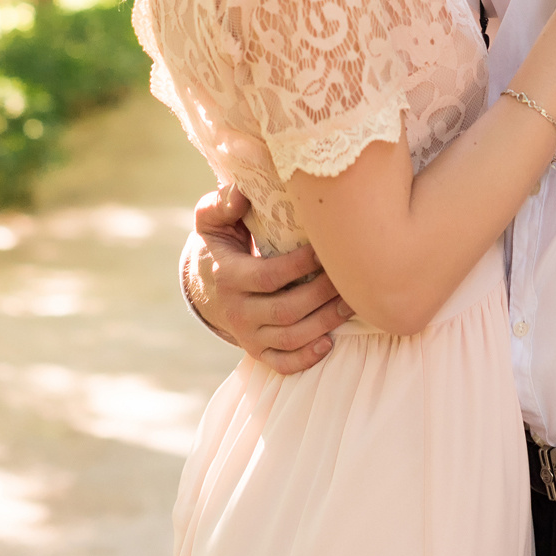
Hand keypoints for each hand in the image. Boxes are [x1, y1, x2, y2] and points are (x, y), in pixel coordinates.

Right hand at [185, 185, 351, 373]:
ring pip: (290, 338)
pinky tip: (329, 342)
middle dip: (321, 294)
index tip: (325, 249)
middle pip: (285, 310)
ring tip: (350, 303)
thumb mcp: (212, 220)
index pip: (269, 276)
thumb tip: (241, 192)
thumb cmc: (220, 244)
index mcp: (227, 276)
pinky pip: (282, 363)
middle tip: (348, 277)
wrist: (205, 286)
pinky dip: (306, 358)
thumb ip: (222, 203)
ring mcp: (246, 335)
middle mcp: (236, 311)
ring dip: (324, 323)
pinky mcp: (257, 351)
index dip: (301, 266)